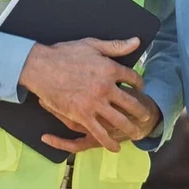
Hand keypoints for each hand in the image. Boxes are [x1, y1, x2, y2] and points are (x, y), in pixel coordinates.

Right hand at [19, 38, 154, 152]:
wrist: (41, 67)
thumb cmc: (65, 54)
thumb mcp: (93, 44)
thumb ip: (116, 46)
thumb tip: (136, 41)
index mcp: (110, 69)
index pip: (133, 78)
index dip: (139, 83)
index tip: (141, 87)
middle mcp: (106, 88)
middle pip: (131, 103)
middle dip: (141, 111)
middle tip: (147, 116)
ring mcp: (94, 103)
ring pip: (118, 120)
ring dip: (130, 128)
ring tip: (138, 133)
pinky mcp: (81, 115)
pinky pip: (98, 132)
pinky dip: (108, 141)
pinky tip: (115, 147)